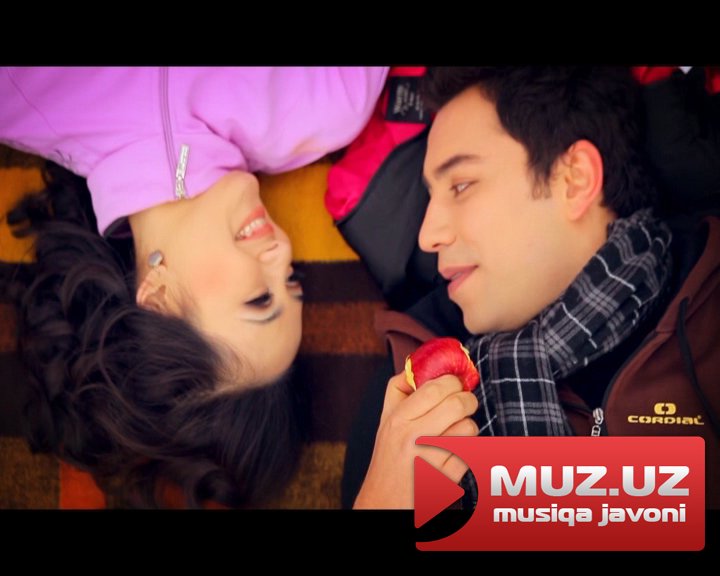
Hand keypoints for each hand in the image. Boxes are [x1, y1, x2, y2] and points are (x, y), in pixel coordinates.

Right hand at [352, 372, 478, 508]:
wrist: (383, 502)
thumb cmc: (388, 457)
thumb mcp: (386, 421)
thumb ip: (400, 390)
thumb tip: (419, 361)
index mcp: (398, 419)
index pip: (434, 387)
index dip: (452, 380)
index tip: (456, 381)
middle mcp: (412, 437)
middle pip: (457, 404)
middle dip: (468, 400)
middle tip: (465, 402)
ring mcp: (431, 458)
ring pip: (469, 427)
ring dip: (468, 427)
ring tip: (456, 431)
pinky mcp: (446, 478)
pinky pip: (470, 453)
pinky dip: (467, 451)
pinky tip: (454, 453)